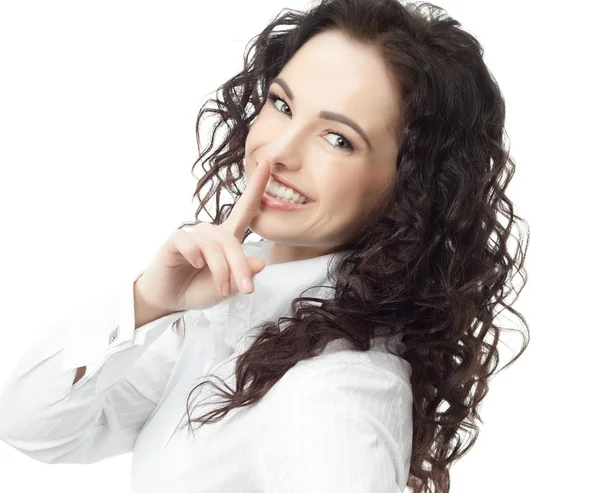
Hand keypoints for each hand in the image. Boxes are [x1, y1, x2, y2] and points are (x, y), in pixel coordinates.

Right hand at [135, 160, 270, 312]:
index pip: (245, 209)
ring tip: (221, 289)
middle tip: (246, 289)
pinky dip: (195, 254)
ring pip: (213, 246)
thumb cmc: (199, 288)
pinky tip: (196, 265)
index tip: (267, 164)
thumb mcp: (228, 287)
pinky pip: (188, 241)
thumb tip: (261, 262)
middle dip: (240, 266)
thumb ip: (243, 275)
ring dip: (221, 270)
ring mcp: (194, 235)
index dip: (256, 187)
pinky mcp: (175, 240)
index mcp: (228, 238)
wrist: (170, 299)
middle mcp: (212, 232)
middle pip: (232, 241)